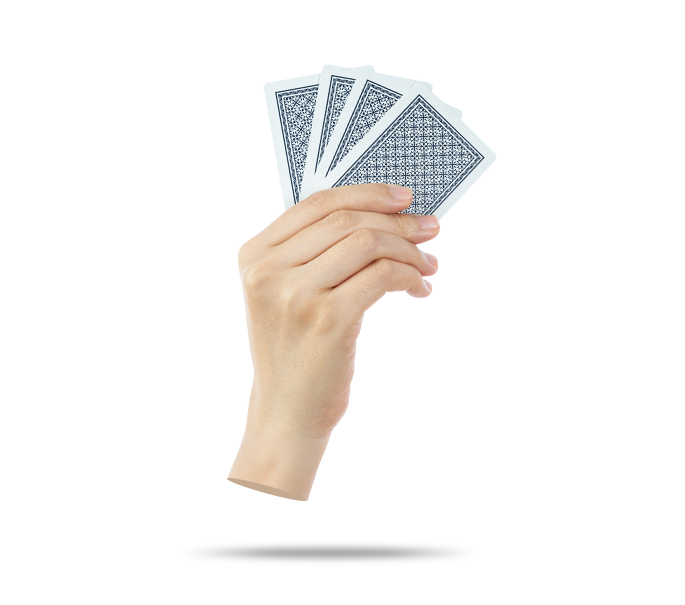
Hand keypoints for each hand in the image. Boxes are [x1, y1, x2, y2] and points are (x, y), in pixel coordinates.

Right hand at [236, 183, 439, 444]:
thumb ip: (312, 253)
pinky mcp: (327, 320)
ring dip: (408, 250)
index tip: (403, 198)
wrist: (285, 414)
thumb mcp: (284, 296)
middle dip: (397, 222)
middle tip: (431, 229)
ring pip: (367, 244)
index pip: (317, 203)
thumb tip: (380, 214)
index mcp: (254, 256)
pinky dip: (408, 276)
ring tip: (428, 264)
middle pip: (346, 220)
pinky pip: (381, 277)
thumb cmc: (294, 352)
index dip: (366, 194)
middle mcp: (268, 271)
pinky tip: (418, 288)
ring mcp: (295, 296)